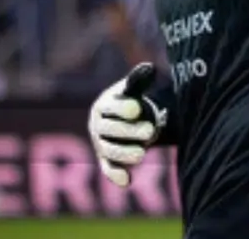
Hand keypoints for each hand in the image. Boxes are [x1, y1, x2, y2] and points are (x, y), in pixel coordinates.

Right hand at [88, 63, 166, 187]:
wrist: (119, 120)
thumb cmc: (128, 101)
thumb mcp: (132, 90)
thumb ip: (138, 80)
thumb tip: (149, 67)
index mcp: (104, 106)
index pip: (111, 108)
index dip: (122, 108)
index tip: (136, 108)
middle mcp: (98, 126)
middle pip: (111, 130)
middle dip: (130, 131)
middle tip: (151, 131)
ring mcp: (101, 144)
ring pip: (109, 150)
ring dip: (124, 153)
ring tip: (143, 154)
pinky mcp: (105, 160)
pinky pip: (108, 168)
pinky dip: (116, 175)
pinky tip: (127, 181)